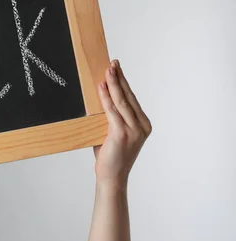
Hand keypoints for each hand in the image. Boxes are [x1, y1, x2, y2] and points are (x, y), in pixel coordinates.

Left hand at [95, 60, 151, 187]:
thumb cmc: (110, 156)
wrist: (112, 177)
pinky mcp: (121, 134)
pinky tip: (101, 87)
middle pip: (129, 96)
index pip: (132, 98)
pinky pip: (112, 111)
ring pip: (121, 101)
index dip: (124, 82)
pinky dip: (106, 97)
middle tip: (113, 62)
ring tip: (108, 70)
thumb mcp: (113, 132)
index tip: (117, 68)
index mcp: (143, 124)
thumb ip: (110, 118)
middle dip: (120, 77)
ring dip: (113, 83)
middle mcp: (141, 126)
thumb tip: (97, 99)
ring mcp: (133, 130)